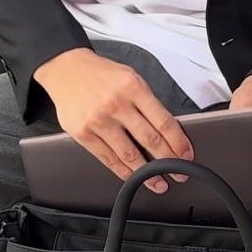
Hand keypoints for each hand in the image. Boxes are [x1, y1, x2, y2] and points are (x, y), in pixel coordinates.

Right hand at [34, 48, 193, 193]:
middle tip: (179, 174)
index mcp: (133, 87)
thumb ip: (147, 102)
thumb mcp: (130, 77)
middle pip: (150, 140)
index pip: (163, 121)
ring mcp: (98, 120)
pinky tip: (134, 178)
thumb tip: (167, 131)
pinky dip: (124, 171)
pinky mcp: (83, 134)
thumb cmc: (100, 74)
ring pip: (129, 154)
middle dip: (169, 161)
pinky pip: (108, 159)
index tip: (186, 155)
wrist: (65, 68)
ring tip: (159, 183)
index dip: (178, 142)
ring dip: (147, 173)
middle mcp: (116, 104)